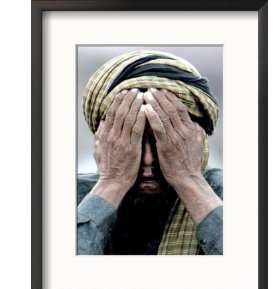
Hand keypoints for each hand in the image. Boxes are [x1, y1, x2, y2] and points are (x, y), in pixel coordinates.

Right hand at [91, 89, 145, 206]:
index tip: (124, 92)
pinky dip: (141, 118)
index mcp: (105, 136)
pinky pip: (137, 130)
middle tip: (135, 89)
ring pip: (129, 118)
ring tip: (141, 94)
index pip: (111, 114)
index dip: (117, 101)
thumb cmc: (108, 168)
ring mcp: (122, 142)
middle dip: (128, 99)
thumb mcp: (98, 150)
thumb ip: (99, 136)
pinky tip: (146, 109)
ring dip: (135, 105)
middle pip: (120, 112)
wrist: (113, 183)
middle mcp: (113, 136)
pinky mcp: (132, 149)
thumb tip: (101, 123)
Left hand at [143, 88, 221, 222]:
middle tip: (151, 88)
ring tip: (146, 94)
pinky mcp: (166, 145)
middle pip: (171, 108)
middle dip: (161, 97)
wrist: (187, 178)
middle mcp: (183, 131)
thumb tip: (195, 123)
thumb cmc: (189, 163)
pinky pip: (158, 127)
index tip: (162, 91)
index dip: (171, 98)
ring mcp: (175, 137)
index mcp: (190, 129)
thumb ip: (196, 132)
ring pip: (164, 115)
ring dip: (155, 103)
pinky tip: (145, 108)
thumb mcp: (197, 144)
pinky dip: (152, 116)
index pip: (180, 108)